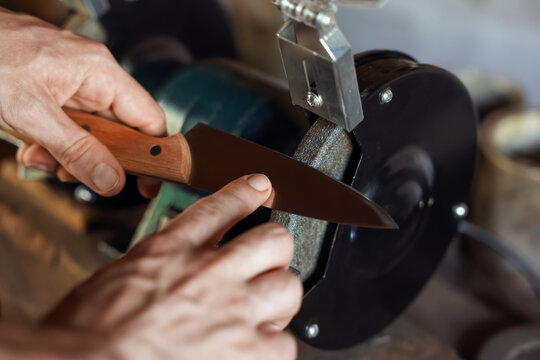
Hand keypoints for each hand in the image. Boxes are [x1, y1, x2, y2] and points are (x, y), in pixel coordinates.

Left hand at [0, 9, 164, 196]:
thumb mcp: (31, 114)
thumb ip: (75, 150)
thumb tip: (111, 179)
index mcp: (101, 72)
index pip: (149, 120)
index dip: (154, 154)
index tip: (148, 182)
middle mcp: (92, 75)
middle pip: (117, 131)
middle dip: (93, 158)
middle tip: (70, 171)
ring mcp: (72, 81)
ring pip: (90, 132)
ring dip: (66, 153)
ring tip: (39, 155)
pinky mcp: (53, 88)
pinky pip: (68, 124)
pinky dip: (51, 142)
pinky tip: (30, 143)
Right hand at [44, 175, 302, 359]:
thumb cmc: (88, 332)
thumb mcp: (118, 274)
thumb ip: (159, 263)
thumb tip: (178, 264)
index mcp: (172, 249)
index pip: (224, 205)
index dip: (246, 193)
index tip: (258, 188)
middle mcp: (210, 272)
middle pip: (275, 240)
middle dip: (274, 252)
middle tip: (263, 267)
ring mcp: (234, 310)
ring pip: (289, 287)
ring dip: (277, 300)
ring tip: (260, 314)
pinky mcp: (248, 352)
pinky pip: (285, 343)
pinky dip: (272, 347)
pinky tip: (253, 351)